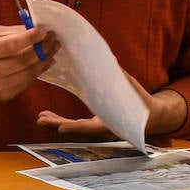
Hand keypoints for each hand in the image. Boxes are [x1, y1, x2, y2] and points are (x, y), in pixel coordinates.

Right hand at [0, 24, 55, 108]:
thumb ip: (12, 33)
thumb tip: (36, 30)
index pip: (10, 46)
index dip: (30, 38)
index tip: (44, 31)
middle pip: (24, 60)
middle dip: (43, 47)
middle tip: (54, 38)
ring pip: (30, 72)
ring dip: (45, 59)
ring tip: (52, 48)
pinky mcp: (5, 96)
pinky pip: (27, 81)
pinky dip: (38, 70)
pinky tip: (43, 61)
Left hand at [37, 74, 184, 141]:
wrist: (149, 117)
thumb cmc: (140, 101)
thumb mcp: (130, 88)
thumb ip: (119, 77)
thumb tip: (109, 59)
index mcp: (113, 123)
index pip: (93, 128)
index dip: (77, 128)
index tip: (62, 128)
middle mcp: (104, 130)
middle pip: (78, 130)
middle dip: (59, 125)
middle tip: (41, 120)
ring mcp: (98, 130)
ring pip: (75, 129)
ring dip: (56, 123)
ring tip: (40, 117)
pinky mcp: (94, 126)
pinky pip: (75, 126)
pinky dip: (61, 121)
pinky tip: (46, 116)